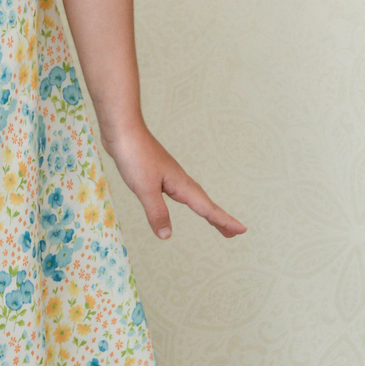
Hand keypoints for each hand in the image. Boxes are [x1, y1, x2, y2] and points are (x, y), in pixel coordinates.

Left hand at [106, 125, 246, 240]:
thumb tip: (167, 236)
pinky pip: (179, 192)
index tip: (242, 230)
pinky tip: (179, 199)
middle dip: (219, 219)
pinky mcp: (157, 172)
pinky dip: (187, 201)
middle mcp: (179, 180)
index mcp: (181, 185)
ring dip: (205, 210)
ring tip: (213, 220)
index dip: (224, 221)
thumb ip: (157, 212)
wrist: (123, 130)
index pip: (207, 208)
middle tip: (233, 234)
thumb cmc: (134, 156)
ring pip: (193, 197)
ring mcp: (169, 175)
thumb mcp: (144, 188)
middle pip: (205, 203)